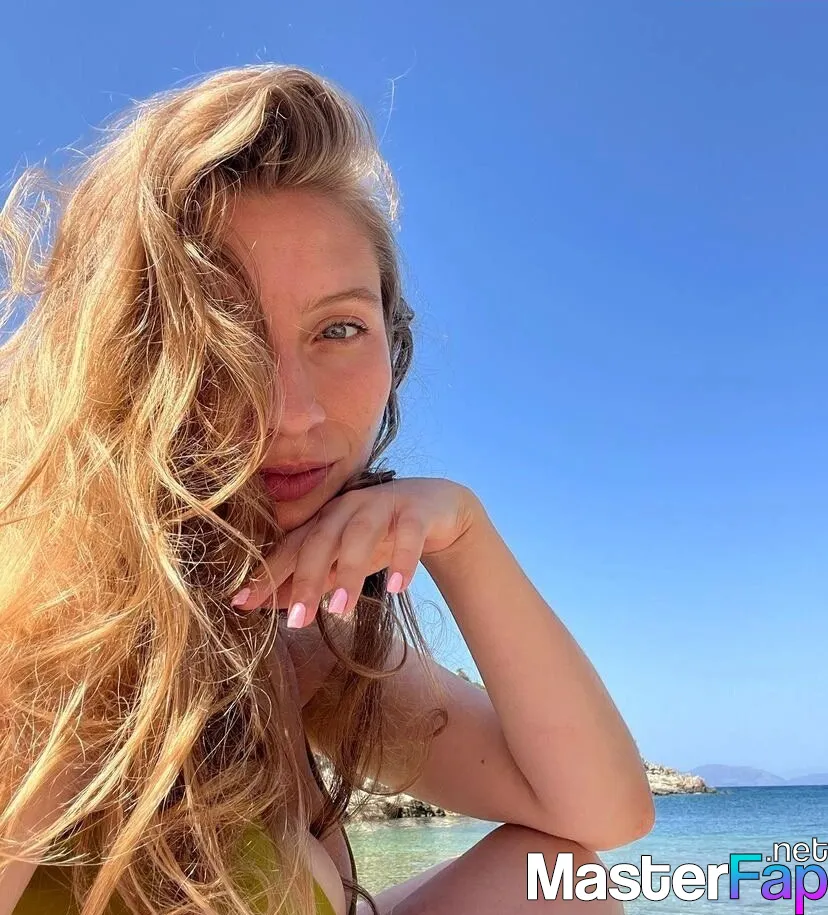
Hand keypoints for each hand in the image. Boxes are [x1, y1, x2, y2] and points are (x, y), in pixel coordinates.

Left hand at [228, 477, 476, 627]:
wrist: (438, 509)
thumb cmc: (382, 536)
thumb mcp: (345, 562)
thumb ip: (313, 580)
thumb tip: (267, 603)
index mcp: (325, 521)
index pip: (291, 548)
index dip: (267, 573)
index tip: (240, 603)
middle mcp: (347, 509)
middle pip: (320, 541)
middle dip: (306, 580)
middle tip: (296, 621)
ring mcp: (382, 506)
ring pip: (359, 535)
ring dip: (349, 571)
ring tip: (341, 610)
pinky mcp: (416, 511)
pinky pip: (408, 533)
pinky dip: (402, 559)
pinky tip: (398, 587)